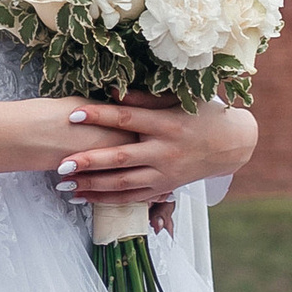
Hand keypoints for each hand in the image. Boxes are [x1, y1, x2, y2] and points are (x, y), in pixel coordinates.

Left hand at [52, 97, 256, 208]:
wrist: (231, 145)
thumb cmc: (200, 115)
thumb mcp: (178, 100)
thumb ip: (144, 99)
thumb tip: (111, 91)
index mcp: (166, 123)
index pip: (126, 119)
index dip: (100, 116)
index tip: (74, 115)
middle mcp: (164, 151)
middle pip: (121, 157)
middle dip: (90, 161)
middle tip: (61, 163)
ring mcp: (164, 173)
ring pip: (123, 182)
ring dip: (92, 185)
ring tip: (64, 185)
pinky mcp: (164, 188)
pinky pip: (132, 197)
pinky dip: (106, 199)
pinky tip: (84, 197)